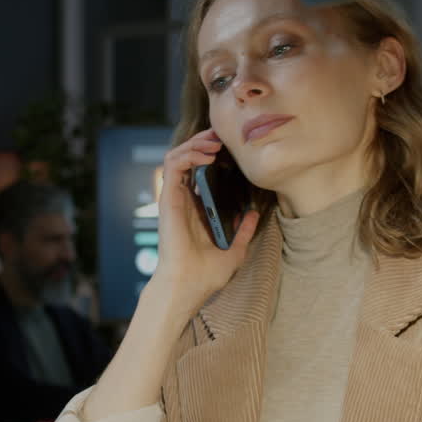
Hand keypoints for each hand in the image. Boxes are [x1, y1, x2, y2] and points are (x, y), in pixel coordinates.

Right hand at [154, 129, 260, 314]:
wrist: (189, 285)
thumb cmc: (205, 274)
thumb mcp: (234, 250)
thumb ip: (242, 232)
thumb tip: (253, 215)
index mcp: (195, 209)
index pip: (199, 172)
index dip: (212, 156)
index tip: (231, 150)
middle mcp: (182, 200)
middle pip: (187, 159)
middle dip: (203, 142)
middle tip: (222, 136)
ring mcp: (174, 198)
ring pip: (177, 156)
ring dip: (195, 144)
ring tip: (215, 143)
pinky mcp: (168, 199)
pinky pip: (173, 166)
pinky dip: (189, 155)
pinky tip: (208, 156)